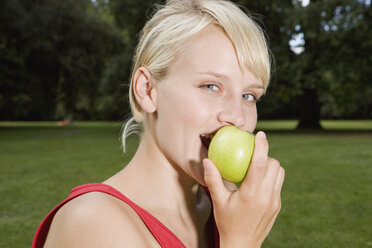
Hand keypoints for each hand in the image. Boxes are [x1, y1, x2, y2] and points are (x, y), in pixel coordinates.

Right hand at [203, 131, 284, 247]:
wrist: (243, 244)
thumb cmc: (227, 222)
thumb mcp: (218, 201)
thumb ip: (213, 180)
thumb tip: (207, 160)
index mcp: (251, 194)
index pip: (260, 165)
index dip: (262, 147)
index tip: (260, 134)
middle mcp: (267, 196)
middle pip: (274, 166)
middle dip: (266, 155)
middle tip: (253, 153)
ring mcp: (275, 201)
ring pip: (280, 173)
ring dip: (270, 165)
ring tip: (256, 166)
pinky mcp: (277, 205)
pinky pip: (278, 183)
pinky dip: (271, 176)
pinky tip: (258, 180)